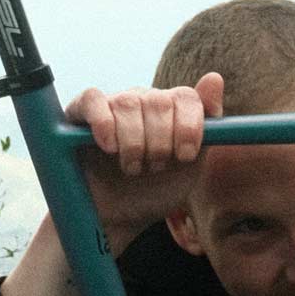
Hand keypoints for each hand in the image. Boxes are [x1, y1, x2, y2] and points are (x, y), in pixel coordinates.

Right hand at [63, 73, 222, 250]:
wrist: (115, 217)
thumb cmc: (154, 191)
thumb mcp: (190, 167)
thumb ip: (209, 127)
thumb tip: (214, 77)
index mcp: (172, 111)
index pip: (187, 97)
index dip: (189, 126)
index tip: (186, 156)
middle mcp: (143, 101)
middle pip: (159, 101)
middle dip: (161, 142)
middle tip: (154, 167)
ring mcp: (112, 104)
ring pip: (129, 103)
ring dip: (134, 143)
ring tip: (132, 168)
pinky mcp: (79, 112)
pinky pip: (93, 99)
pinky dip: (103, 122)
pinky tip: (109, 147)